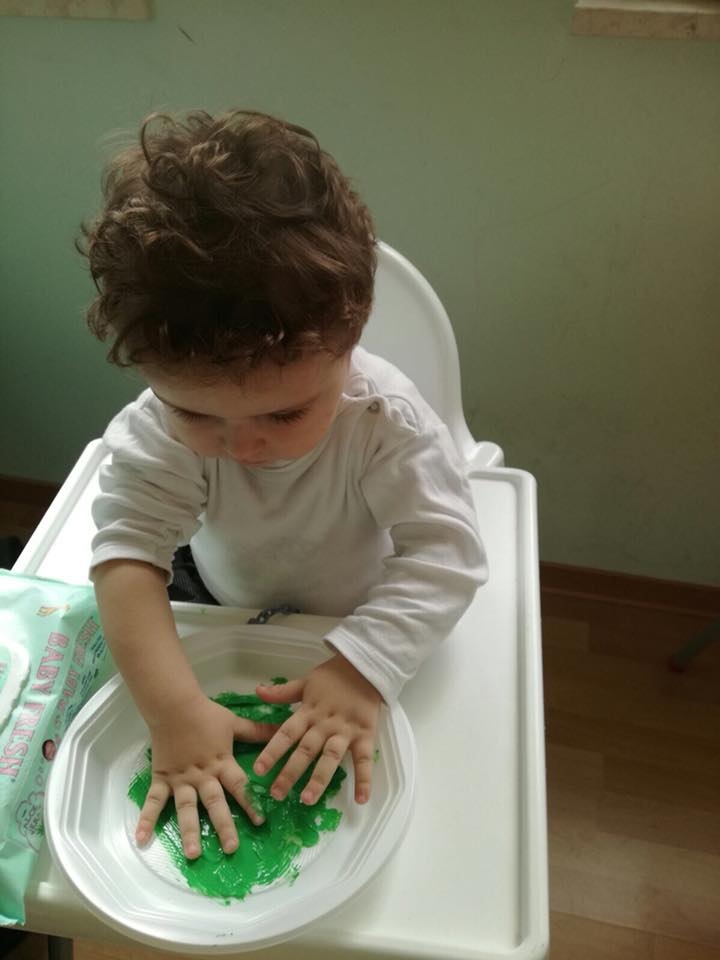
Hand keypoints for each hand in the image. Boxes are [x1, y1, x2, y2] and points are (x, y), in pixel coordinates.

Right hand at [136, 694, 276, 858]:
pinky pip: (153, 801)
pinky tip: (141, 839)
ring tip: (193, 854)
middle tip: (231, 849)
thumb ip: (257, 731)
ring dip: (189, 831)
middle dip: (224, 826)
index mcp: (221, 762)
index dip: (250, 803)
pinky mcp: (162, 778)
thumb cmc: (206, 714)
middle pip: (215, 803)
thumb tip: (283, 727)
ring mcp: (181, 779)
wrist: (174, 705)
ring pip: (186, 808)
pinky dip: (146, 819)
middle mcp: (202, 775)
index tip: (260, 822)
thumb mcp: (234, 723)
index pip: (239, 785)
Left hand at [252, 654, 381, 805]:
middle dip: (290, 773)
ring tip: (307, 799)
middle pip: (306, 750)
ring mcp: (346, 731)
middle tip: (277, 794)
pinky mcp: (365, 735)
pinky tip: (361, 799)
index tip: (258, 770)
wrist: (366, 667)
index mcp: (309, 712)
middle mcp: (325, 724)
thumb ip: (283, 692)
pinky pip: (365, 759)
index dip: (272, 751)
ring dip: (320, 779)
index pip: (287, 733)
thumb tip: (257, 692)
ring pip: (331, 757)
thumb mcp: (306, 681)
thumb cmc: (334, 676)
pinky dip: (364, 779)